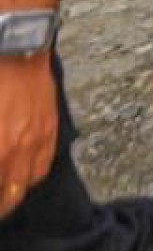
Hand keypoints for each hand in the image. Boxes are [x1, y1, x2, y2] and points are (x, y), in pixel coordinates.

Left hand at [0, 56, 57, 218]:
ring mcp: (34, 142)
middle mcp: (13, 151)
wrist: (15, 50)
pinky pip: (42, 168)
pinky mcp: (49, 131)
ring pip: (23, 187)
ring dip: (10, 198)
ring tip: (3, 200)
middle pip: (6, 196)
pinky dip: (30, 180)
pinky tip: (21, 180)